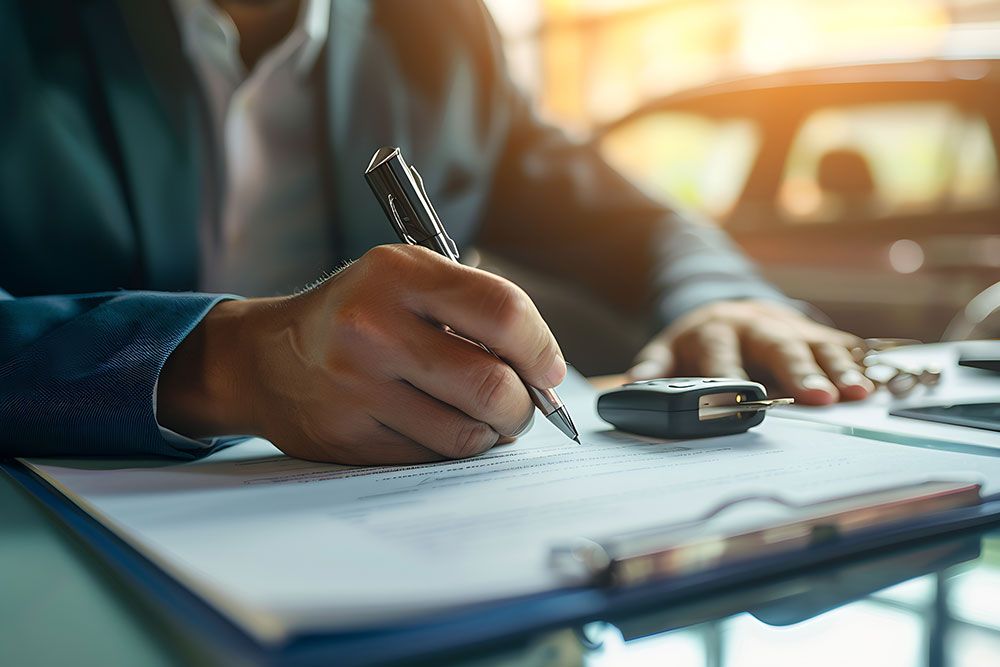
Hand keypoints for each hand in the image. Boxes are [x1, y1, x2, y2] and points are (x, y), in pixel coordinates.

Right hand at [158, 245, 565, 463]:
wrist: (267, 358)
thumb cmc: (358, 313)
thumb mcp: (406, 279)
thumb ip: (475, 309)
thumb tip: (544, 373)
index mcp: (397, 274)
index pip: (502, 311)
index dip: (541, 347)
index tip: (549, 369)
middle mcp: (373, 328)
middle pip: (491, 385)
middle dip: (523, 406)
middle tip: (522, 405)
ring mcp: (356, 388)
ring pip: (465, 434)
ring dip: (490, 433)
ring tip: (483, 418)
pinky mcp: (348, 438)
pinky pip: (430, 458)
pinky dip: (450, 450)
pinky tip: (439, 428)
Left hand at [628, 300, 873, 404]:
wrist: (728, 310)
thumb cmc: (698, 344)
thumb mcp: (667, 352)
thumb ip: (653, 368)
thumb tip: (630, 385)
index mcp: (714, 332)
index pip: (720, 355)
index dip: (729, 377)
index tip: (739, 400)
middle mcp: (755, 327)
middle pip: (777, 347)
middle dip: (799, 372)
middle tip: (819, 397)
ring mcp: (789, 328)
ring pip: (815, 345)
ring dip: (837, 369)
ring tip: (857, 393)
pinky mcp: (816, 333)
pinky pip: (842, 345)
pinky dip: (861, 363)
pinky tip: (877, 381)